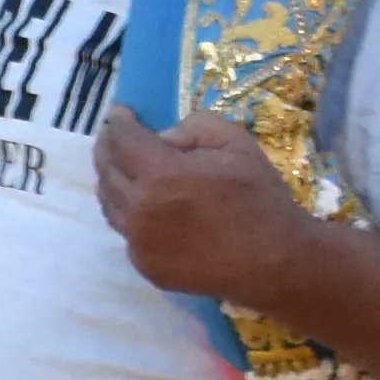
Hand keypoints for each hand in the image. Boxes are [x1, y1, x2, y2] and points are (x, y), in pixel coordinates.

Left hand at [95, 107, 317, 301]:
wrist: (273, 261)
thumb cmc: (258, 197)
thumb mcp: (236, 143)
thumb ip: (194, 127)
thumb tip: (162, 138)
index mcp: (160, 174)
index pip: (122, 140)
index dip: (117, 121)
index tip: (119, 112)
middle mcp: (140, 210)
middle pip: (106, 171)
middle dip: (107, 147)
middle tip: (113, 136)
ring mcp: (139, 244)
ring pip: (109, 204)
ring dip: (112, 180)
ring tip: (122, 168)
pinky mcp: (146, 267)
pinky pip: (126, 233)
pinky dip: (128, 213)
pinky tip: (145, 206)